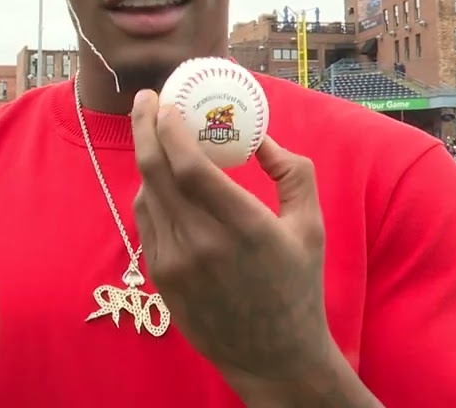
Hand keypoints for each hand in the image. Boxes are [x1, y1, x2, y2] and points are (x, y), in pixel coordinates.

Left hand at [129, 90, 332, 392]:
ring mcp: (176, 263)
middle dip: (145, 126)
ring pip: (146, 194)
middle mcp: (202, 244)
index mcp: (244, 227)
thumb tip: (262, 134)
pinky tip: (161, 178)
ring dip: (147, 158)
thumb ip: (292, 172)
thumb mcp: (310, 226)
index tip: (167, 101)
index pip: (188, 165)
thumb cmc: (297, 286)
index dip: (169, 127)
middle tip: (146, 100)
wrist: (273, 356)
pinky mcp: (161, 279)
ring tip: (156, 133)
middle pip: (155, 171)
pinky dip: (150, 192)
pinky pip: (147, 221)